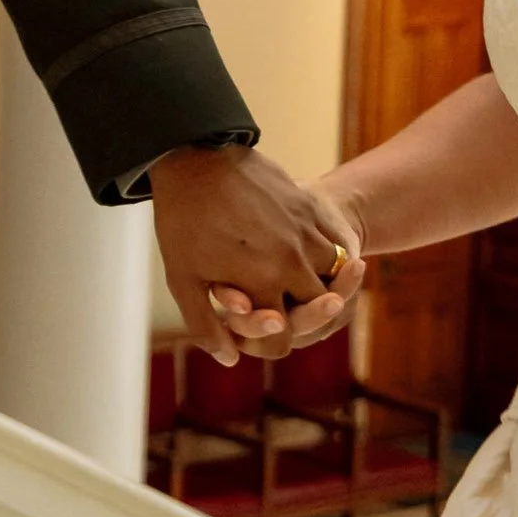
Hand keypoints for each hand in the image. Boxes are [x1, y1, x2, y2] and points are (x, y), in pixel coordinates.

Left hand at [151, 147, 362, 365]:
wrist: (195, 157)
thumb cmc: (184, 221)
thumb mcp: (183, 279)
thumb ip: (206, 325)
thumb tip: (231, 359)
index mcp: (263, 282)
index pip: (286, 336)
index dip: (272, 341)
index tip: (259, 330)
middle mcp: (293, 259)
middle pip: (321, 307)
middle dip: (303, 312)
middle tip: (282, 305)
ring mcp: (305, 230)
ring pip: (334, 273)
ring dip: (318, 281)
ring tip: (292, 278)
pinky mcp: (309, 206)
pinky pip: (334, 241)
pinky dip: (325, 254)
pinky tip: (300, 250)